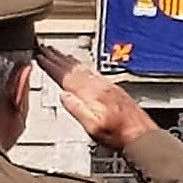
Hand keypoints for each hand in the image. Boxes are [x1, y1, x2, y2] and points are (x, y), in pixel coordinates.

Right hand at [35, 45, 157, 150]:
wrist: (142, 134)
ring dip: (67, 59)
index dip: (51, 65)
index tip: (39, 56)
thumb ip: (77, 110)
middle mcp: (100, 85)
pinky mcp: (113, 88)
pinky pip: (91, 72)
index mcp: (93, 94)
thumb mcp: (93, 127)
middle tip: (44, 48)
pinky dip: (80, 65)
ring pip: (82, 68)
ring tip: (56, 52)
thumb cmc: (119, 134)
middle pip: (73, 68)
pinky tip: (78, 66)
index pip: (66, 76)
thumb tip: (63, 95)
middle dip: (57, 57)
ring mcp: (107, 85)